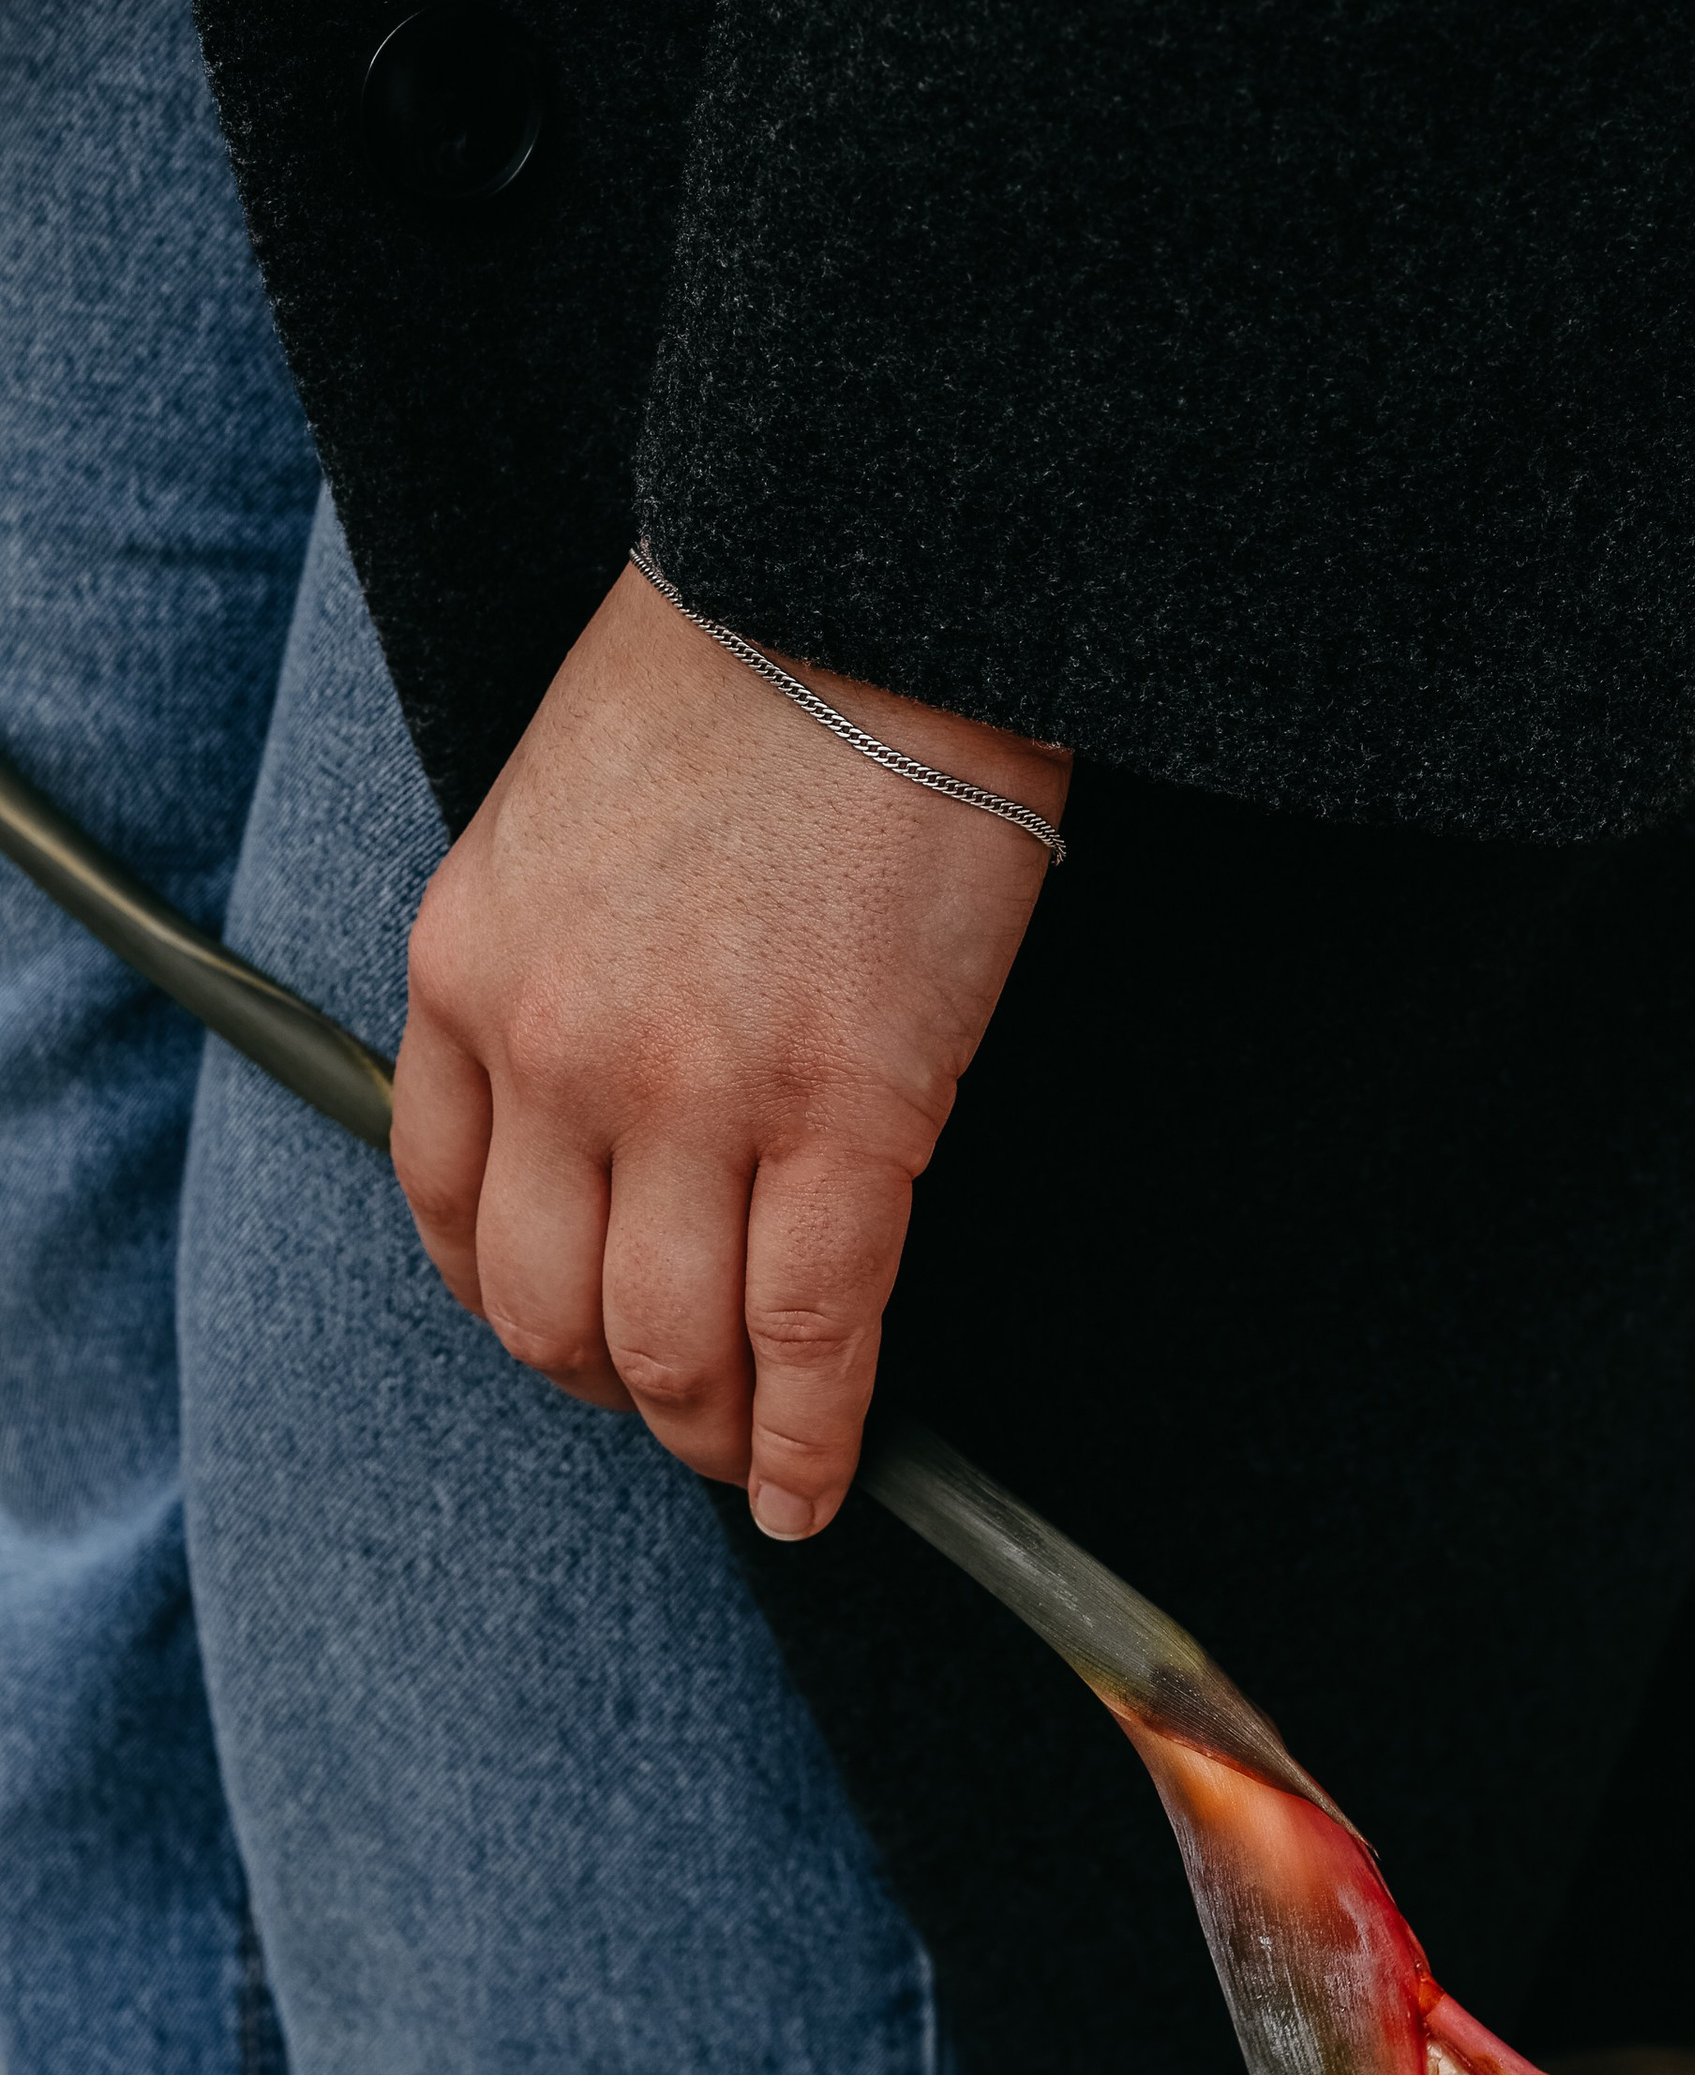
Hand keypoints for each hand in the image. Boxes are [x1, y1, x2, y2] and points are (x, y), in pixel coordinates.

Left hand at [393, 563, 1066, 1538]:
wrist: (868, 586)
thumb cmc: (741, 675)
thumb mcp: (559, 819)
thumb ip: (545, 966)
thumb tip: (598, 1108)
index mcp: (467, 967)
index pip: (446, 1206)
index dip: (513, 1303)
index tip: (571, 1332)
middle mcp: (554, 1050)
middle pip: (547, 1309)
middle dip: (611, 1388)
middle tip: (673, 1409)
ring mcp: (697, 1093)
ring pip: (672, 1348)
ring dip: (708, 1433)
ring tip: (749, 1457)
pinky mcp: (849, 1114)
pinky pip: (813, 1336)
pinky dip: (812, 1441)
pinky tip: (812, 1487)